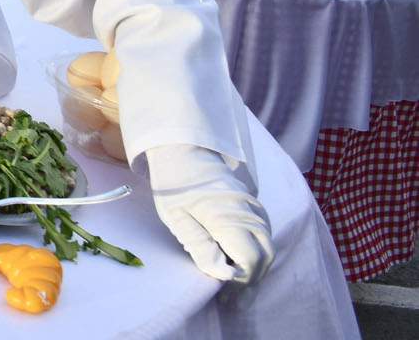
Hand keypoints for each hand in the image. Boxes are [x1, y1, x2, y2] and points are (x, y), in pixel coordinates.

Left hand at [147, 145, 272, 284]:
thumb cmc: (173, 184)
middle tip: (225, 290)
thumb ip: (201, 247)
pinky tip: (232, 255)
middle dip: (248, 277)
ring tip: (227, 274)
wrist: (181, 150)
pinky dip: (254, 250)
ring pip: (267, 247)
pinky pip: (262, 235)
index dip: (239, 279)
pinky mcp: (254, 206)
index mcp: (231, 217)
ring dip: (252, 265)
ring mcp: (255, 208)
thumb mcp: (177, 218)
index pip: (251, 260)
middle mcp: (251, 213)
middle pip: (265, 257)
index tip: (220, 286)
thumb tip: (225, 276)